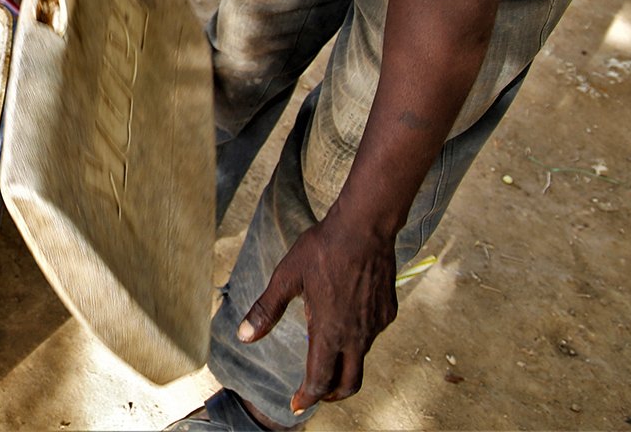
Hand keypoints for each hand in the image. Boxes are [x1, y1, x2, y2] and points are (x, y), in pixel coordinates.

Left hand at [237, 212, 397, 415]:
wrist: (365, 227)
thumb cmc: (322, 249)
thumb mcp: (286, 277)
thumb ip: (266, 310)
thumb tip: (243, 337)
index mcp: (329, 331)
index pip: (320, 380)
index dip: (307, 396)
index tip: (296, 404)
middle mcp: (356, 335)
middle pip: (349, 383)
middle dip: (331, 394)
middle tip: (315, 391)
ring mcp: (375, 325)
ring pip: (361, 358)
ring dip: (343, 364)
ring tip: (325, 353)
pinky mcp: (387, 312)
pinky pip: (371, 335)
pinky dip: (357, 340)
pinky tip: (344, 321)